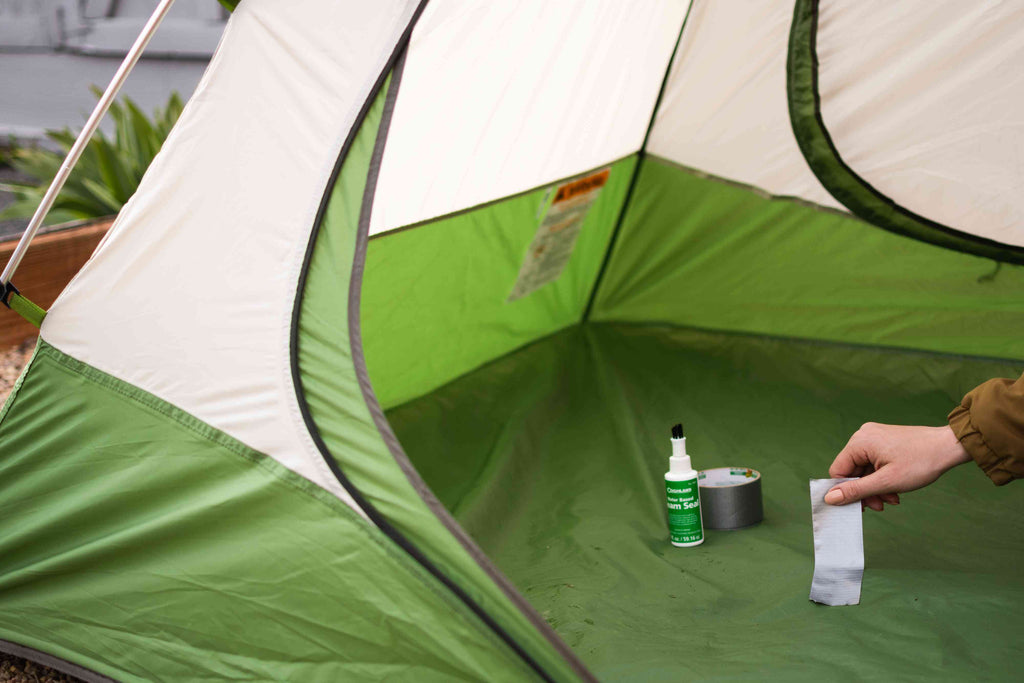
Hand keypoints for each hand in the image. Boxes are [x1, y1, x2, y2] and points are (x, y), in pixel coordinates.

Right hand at [825, 423, 970, 510]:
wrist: (949, 447)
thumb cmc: (920, 462)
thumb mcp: (886, 482)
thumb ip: (856, 490)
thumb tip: (829, 498)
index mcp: (859, 442)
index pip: (838, 471)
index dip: (846, 491)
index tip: (861, 507)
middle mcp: (863, 435)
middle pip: (852, 470)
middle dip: (866, 491)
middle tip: (881, 506)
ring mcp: (874, 437)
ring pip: (864, 469)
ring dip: (876, 487)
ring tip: (892, 499)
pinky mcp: (884, 441)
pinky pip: (874, 463)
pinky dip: (882, 478)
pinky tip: (895, 489)